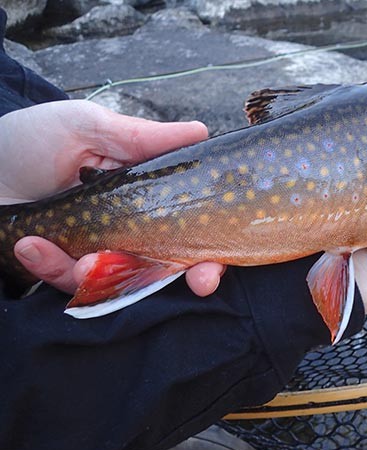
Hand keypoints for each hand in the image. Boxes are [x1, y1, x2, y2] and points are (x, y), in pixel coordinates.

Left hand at [1, 99, 224, 295]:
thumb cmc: (31, 140)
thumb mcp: (88, 127)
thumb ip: (143, 136)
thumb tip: (201, 132)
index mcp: (148, 194)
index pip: (192, 226)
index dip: (211, 250)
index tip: (215, 263)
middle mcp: (132, 228)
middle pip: (174, 264)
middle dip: (188, 278)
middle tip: (195, 283)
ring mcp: (99, 252)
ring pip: (124, 282)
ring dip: (104, 273)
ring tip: (72, 253)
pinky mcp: (64, 269)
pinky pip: (72, 285)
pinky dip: (51, 268)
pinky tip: (30, 245)